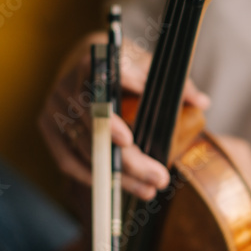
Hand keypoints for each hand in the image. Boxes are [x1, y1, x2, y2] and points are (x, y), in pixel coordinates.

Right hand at [38, 32, 209, 200]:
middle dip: (128, 158)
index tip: (128, 140)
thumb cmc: (127, 65)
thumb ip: (177, 84)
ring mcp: (54, 107)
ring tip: (149, 189)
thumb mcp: (152, 67)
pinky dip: (91, 177)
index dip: (110, 117)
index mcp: (93, 62)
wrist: (90, 64)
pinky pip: (66, 159)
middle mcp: (68, 85)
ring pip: (85, 149)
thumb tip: (203, 101)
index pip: (99, 91)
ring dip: (117, 174)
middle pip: (95, 130)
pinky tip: (118, 188)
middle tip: (160, 177)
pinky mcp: (48, 127)